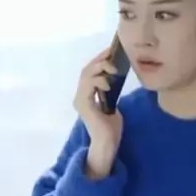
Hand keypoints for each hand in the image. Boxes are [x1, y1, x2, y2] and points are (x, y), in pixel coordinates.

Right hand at [73, 48, 123, 176]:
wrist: (107, 144)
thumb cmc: (111, 128)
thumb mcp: (112, 106)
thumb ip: (110, 94)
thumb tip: (116, 81)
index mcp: (86, 96)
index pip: (89, 72)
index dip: (99, 60)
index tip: (111, 52)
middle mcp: (80, 96)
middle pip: (86, 70)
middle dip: (99, 60)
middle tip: (112, 54)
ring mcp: (80, 100)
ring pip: (86, 75)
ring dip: (100, 68)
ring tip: (113, 69)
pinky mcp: (84, 105)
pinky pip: (88, 86)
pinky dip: (98, 81)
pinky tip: (108, 83)